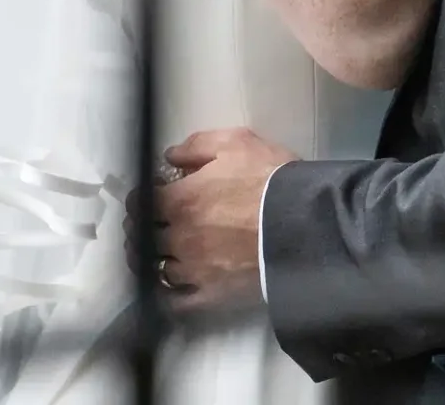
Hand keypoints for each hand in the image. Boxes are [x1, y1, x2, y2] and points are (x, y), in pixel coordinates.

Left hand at [136, 128, 296, 310]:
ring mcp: (193, 269)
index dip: (139, 200)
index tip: (144, 199)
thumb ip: (197, 146)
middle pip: (144, 237)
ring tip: (158, 255)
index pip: (141, 203)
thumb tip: (170, 157)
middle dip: (142, 229)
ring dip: (153, 260)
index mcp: (181, 199)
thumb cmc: (270, 179)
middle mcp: (179, 236)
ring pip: (157, 268)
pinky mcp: (211, 294)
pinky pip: (176, 300)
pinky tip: (170, 286)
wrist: (305, 223)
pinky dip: (167, 293)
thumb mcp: (236, 143)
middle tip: (148, 226)